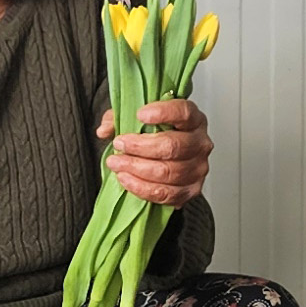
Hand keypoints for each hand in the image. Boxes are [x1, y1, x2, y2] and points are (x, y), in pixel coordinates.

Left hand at [98, 96, 211, 211]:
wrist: (167, 159)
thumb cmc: (156, 135)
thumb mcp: (136, 118)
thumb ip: (119, 118)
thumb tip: (105, 130)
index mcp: (193, 119)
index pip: (184, 113)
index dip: (163, 113)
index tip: (140, 115)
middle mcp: (200, 143)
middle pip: (173, 146)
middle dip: (140, 147)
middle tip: (119, 145)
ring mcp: (198, 168)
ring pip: (168, 172)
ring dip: (136, 169)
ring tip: (116, 164)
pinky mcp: (191, 190)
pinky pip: (166, 194)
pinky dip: (142, 188)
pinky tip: (127, 180)